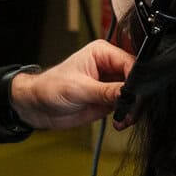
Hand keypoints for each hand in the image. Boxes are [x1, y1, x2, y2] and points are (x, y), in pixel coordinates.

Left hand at [11, 39, 134, 130]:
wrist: (39, 107)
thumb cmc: (50, 88)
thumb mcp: (78, 89)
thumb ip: (105, 91)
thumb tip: (127, 93)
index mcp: (102, 53)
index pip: (129, 62)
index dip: (136, 78)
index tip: (136, 93)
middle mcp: (109, 66)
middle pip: (136, 78)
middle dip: (136, 95)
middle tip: (131, 109)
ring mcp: (111, 83)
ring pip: (134, 94)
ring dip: (132, 108)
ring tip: (124, 118)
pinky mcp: (110, 99)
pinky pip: (127, 106)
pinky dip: (127, 115)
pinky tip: (120, 122)